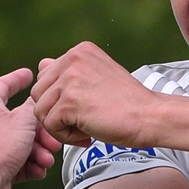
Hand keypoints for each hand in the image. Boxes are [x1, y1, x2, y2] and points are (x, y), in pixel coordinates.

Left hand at [0, 69, 60, 188]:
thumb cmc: (0, 148)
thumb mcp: (23, 121)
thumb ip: (33, 107)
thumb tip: (37, 101)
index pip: (2, 86)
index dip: (17, 78)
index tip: (30, 74)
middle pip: (20, 121)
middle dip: (40, 132)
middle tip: (54, 141)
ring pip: (23, 143)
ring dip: (39, 152)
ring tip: (47, 160)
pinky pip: (20, 160)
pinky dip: (31, 165)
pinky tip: (37, 171)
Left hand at [32, 41, 155, 147]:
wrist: (150, 117)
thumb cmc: (127, 103)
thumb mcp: (97, 76)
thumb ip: (69, 71)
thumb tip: (41, 66)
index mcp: (79, 51)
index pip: (46, 76)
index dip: (60, 99)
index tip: (83, 109)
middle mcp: (72, 59)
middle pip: (39, 93)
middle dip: (55, 113)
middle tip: (81, 123)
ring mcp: (70, 79)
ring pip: (41, 110)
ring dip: (59, 127)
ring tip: (84, 130)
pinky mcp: (70, 102)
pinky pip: (50, 125)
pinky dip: (65, 137)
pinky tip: (87, 136)